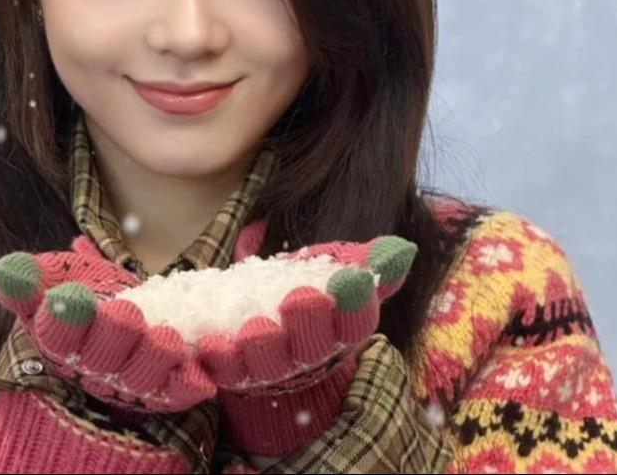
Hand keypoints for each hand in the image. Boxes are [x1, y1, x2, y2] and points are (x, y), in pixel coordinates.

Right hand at [0, 234, 215, 413]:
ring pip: (141, 375)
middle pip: (102, 356)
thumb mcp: (59, 276)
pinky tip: (200, 376)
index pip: (56, 335)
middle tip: (123, 312)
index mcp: (63, 340)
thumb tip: (4, 268)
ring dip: (153, 358)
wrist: (130, 321)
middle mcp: (94, 366)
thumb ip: (32, 275)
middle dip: (112, 336)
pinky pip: (177, 391)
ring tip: (165, 336)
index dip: (61, 319)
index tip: (65, 298)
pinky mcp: (166, 389)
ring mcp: (131, 380)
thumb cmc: (89, 294)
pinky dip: (188, 385)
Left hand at [195, 235, 417, 457]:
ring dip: (262, 347)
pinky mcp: (231, 368)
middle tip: (303, 299)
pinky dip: (218, 358)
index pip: (353, 321)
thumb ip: (373, 264)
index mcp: (340, 330)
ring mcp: (268, 365)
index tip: (354, 280)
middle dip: (307, 322)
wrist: (272, 324)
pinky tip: (212, 341)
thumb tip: (405, 249)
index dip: (354, 304)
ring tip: (258, 326)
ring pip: (266, 362)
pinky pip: (223, 368)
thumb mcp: (342, 271)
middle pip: (310, 344)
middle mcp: (307, 354)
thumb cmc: (315, 294)